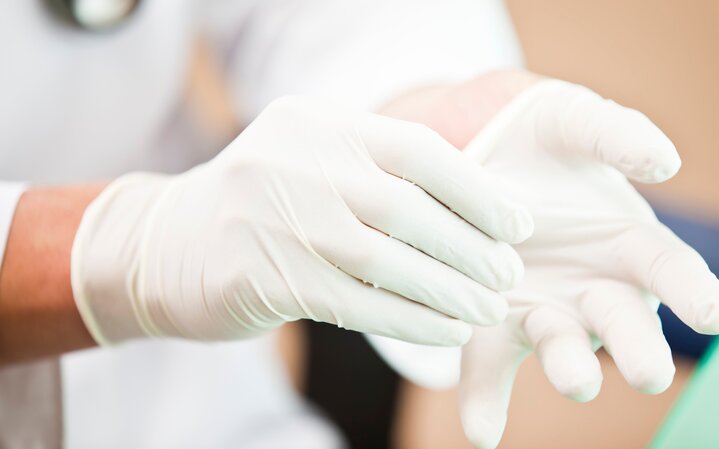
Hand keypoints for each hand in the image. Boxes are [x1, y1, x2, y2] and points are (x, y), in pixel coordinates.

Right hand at [71, 96, 533, 345]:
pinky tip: (447, 332)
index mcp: (319, 123)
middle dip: (471, 248)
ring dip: (449, 291)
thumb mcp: (315, 165)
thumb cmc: (264, 206)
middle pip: (408, 208)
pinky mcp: (262, 277)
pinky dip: (412, 321)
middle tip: (509, 276)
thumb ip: (379, 173)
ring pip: (386, 260)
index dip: (479, 191)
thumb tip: (478, 208)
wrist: (165, 244)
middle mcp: (297, 162)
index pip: (418, 149)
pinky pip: (358, 303)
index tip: (519, 226)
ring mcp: (275, 219)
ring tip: (489, 309)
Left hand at [457, 80, 718, 447]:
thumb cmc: (545, 141)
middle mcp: (593, 288)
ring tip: (574, 381)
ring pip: (561, 346)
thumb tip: (665, 162)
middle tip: (644, 372)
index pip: (672, 271)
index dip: (695, 291)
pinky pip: (490, 365)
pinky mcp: (493, 321)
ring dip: (569, 368)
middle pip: (623, 323)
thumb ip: (618, 134)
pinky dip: (486, 400)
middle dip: (637, 349)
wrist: (481, 155)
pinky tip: (481, 431)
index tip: (716, 314)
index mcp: (628, 245)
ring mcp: (544, 308)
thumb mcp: (579, 122)